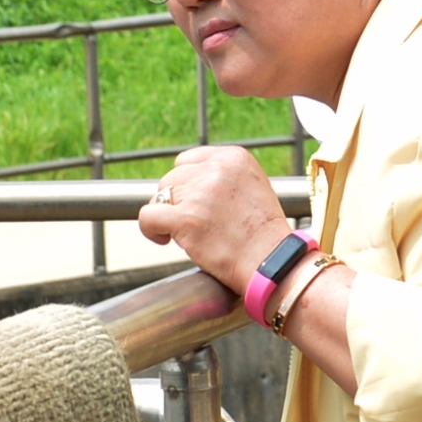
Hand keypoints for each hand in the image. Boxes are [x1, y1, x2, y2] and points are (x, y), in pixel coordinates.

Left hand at [134, 146, 296, 292]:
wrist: (273, 264)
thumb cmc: (263, 235)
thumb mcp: (252, 187)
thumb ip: (223, 177)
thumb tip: (186, 180)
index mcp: (234, 157)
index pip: (188, 160)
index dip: (187, 185)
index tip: (195, 205)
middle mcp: (216, 168)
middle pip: (173, 178)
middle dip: (178, 202)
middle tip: (196, 224)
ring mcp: (200, 192)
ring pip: (160, 196)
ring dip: (167, 216)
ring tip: (187, 234)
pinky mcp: (185, 218)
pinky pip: (148, 216)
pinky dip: (151, 230)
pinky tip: (165, 240)